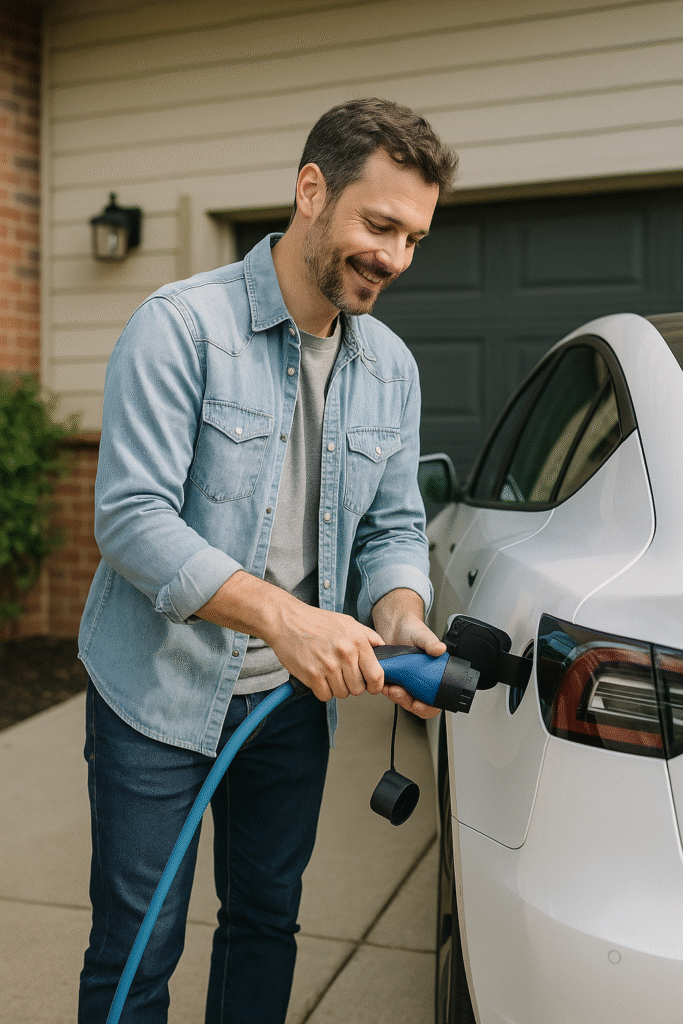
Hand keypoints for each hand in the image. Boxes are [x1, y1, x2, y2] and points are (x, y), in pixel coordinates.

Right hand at [196, 571, 384, 701]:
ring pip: (342, 694)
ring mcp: (328, 666)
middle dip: (353, 685)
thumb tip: (384, 650)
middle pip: (359, 688)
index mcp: (358, 641)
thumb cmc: (316, 621)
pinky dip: (322, 690)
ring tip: (329, 673)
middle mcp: (345, 654)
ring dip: (337, 687)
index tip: (370, 685)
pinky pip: (325, 696)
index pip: (376, 676)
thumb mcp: (348, 622)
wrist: (287, 620)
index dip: (375, 685)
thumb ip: (368, 637)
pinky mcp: (312, 676)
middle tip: (343, 675)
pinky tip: (318, 676)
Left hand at [372, 589, 444, 719]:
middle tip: (399, 692)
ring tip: (390, 687)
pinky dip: (386, 689)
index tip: (419, 705)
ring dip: (395, 697)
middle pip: (416, 704)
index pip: (434, 702)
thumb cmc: (412, 630)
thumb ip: (431, 643)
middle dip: (407, 702)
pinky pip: (390, 690)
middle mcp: (420, 681)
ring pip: (402, 699)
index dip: (427, 708)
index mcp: (433, 675)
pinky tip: (384, 682)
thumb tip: (439, 649)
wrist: (394, 625)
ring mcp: (406, 681)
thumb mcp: (423, 635)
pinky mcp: (393, 678)